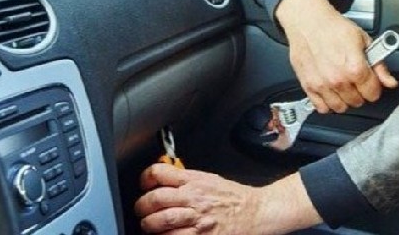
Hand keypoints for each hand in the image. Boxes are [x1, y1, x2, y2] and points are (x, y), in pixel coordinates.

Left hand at [135, 164, 320, 233]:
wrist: (256, 212)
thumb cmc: (234, 197)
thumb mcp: (210, 179)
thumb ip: (187, 178)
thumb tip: (164, 178)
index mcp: (194, 181)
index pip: (159, 173)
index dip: (146, 178)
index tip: (145, 184)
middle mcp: (193, 199)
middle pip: (154, 199)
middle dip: (142, 207)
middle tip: (144, 210)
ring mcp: (196, 220)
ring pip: (159, 223)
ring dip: (150, 226)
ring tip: (153, 226)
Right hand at [275, 0, 397, 113]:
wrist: (308, 21)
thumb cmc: (334, 27)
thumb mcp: (364, 40)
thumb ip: (379, 65)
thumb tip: (390, 82)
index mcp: (355, 68)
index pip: (373, 94)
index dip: (374, 87)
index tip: (371, 82)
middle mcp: (338, 80)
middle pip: (357, 102)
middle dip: (360, 93)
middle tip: (357, 81)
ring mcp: (322, 85)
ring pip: (340, 108)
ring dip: (345, 100)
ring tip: (344, 87)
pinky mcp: (308, 86)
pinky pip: (321, 107)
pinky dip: (327, 104)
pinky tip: (331, 93)